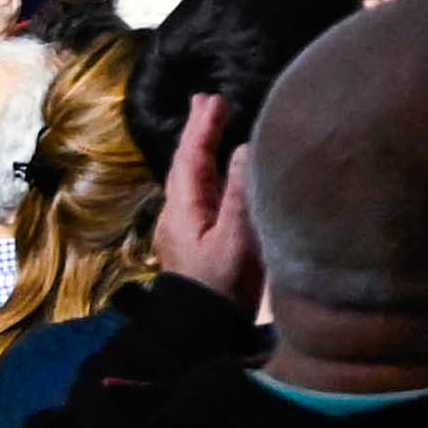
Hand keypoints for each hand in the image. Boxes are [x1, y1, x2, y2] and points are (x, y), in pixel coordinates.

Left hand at [152, 90, 259, 302]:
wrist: (202, 329)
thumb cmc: (219, 285)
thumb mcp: (234, 239)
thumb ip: (239, 194)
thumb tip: (245, 148)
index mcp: (184, 207)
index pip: (192, 157)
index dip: (203, 127)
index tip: (213, 98)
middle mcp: (181, 211)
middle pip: (189, 163)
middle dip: (199, 132)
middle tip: (208, 100)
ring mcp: (189, 226)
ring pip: (197, 177)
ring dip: (206, 149)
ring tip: (214, 125)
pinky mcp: (201, 239)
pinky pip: (206, 193)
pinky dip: (215, 172)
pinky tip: (224, 171)